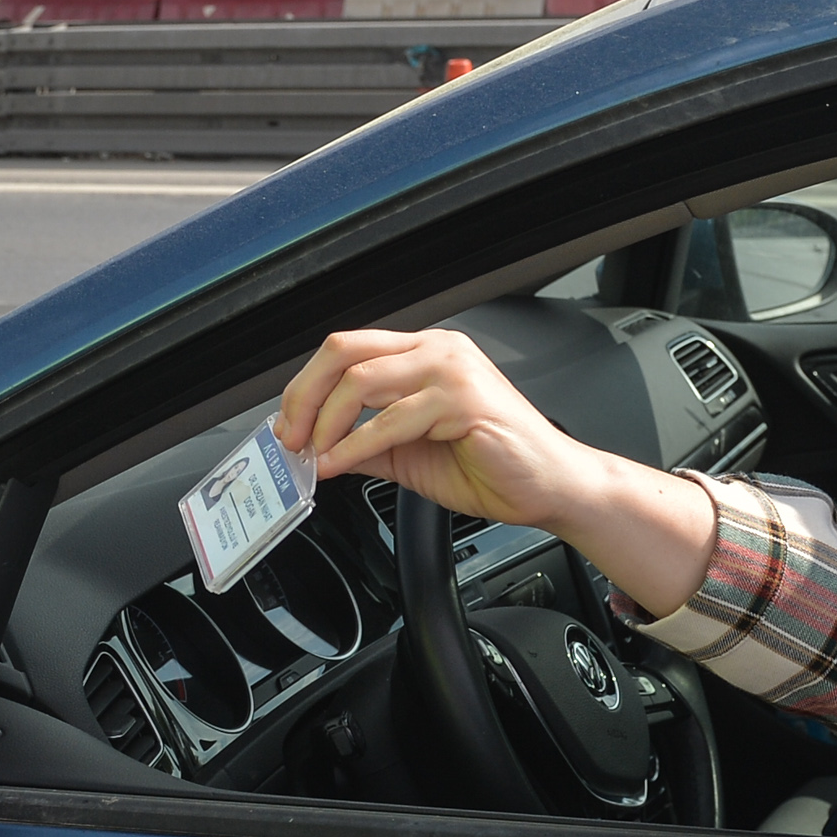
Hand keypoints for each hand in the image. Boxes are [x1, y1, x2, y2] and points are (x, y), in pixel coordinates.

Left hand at [274, 327, 720, 612]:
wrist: (549, 487)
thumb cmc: (490, 464)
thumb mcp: (408, 452)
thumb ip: (364, 442)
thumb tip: (313, 446)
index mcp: (424, 352)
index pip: (347, 348)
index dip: (306, 385)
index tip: (287, 424)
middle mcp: (438, 350)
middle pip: (345, 351)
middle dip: (305, 396)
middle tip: (290, 436)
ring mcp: (452, 370)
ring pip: (362, 380)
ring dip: (326, 423)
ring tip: (314, 456)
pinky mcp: (464, 400)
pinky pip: (393, 418)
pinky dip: (356, 445)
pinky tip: (340, 464)